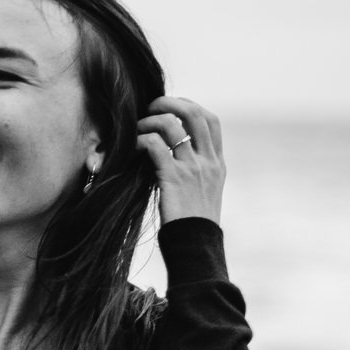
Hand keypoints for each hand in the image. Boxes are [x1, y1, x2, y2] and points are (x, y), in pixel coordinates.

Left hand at [136, 96, 224, 223]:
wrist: (196, 247)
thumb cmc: (193, 226)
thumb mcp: (203, 195)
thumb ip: (195, 174)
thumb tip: (173, 160)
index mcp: (217, 164)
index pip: (211, 121)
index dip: (191, 107)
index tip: (173, 108)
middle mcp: (208, 161)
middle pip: (195, 113)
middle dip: (170, 103)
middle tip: (151, 106)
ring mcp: (193, 168)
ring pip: (172, 125)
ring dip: (150, 120)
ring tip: (136, 128)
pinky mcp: (174, 178)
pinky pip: (155, 145)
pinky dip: (141, 139)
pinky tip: (132, 146)